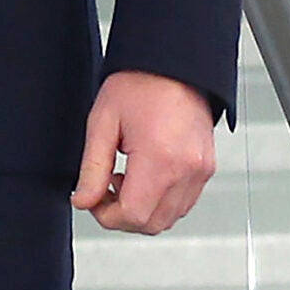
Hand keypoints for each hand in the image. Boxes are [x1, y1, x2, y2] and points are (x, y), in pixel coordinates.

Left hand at [72, 70, 216, 233]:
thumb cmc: (140, 84)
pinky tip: (143, 176)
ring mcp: (201, 171)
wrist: (174, 65)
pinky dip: (160, 201)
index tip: (92, 200)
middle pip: (153, 224)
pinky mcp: (206, 169)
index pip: (133, 215)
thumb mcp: (103, 123)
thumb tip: (84, 200)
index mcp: (160, 158)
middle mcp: (187, 170)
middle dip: (122, 216)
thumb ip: (92, 168)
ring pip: (169, 218)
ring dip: (142, 210)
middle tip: (104, 190)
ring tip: (124, 177)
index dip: (106, 216)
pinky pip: (183, 203)